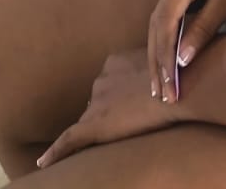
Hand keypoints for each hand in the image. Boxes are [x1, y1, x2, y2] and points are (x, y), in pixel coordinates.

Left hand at [36, 49, 175, 169]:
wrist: (182, 86)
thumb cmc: (180, 74)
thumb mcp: (164, 63)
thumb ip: (153, 70)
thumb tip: (163, 78)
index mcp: (116, 62)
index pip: (109, 84)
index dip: (115, 97)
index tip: (124, 103)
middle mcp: (101, 79)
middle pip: (98, 102)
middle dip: (107, 111)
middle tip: (124, 121)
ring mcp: (96, 102)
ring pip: (89, 120)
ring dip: (95, 128)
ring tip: (108, 138)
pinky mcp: (94, 126)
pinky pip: (68, 141)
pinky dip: (55, 153)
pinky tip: (43, 164)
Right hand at [149, 0, 225, 103]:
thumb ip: (203, 28)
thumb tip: (181, 61)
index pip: (165, 20)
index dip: (165, 55)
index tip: (169, 86)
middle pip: (157, 22)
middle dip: (159, 59)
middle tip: (162, 95)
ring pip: (161, 21)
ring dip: (161, 53)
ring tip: (161, 87)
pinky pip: (171, 15)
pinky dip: (170, 40)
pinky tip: (171, 61)